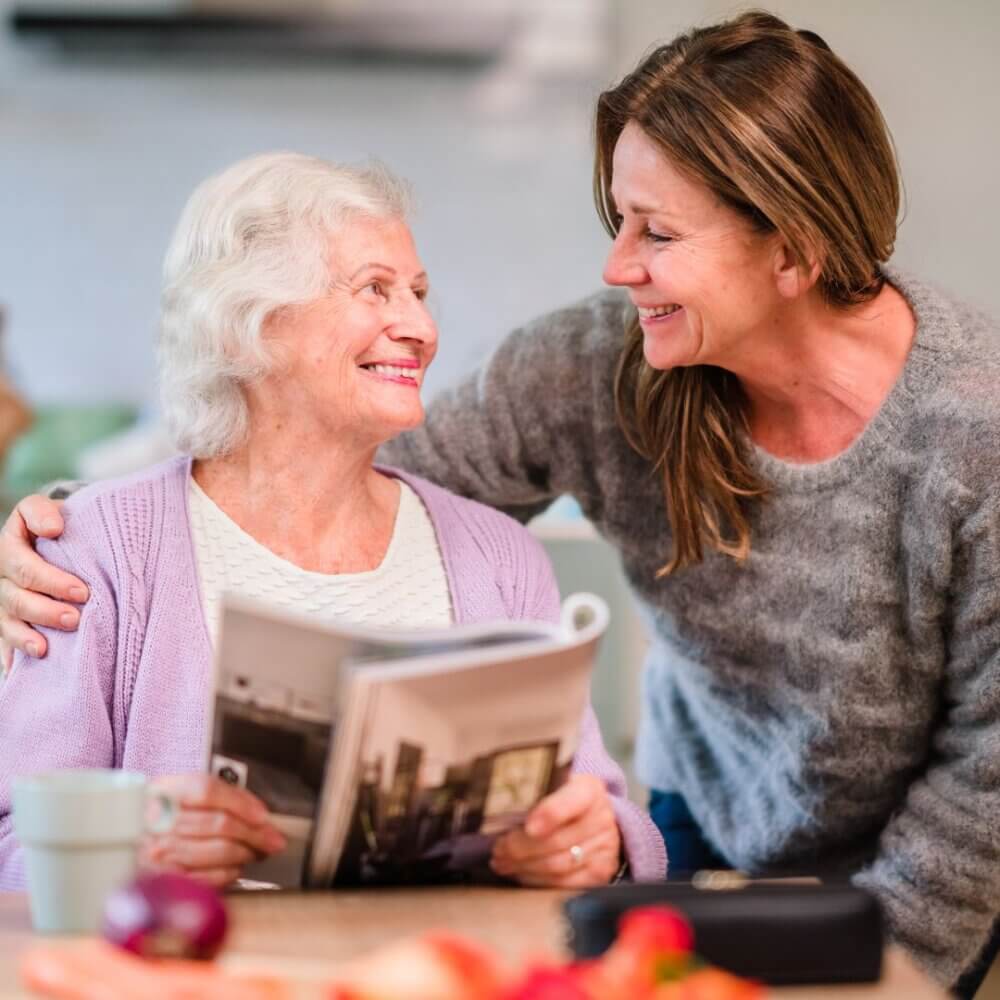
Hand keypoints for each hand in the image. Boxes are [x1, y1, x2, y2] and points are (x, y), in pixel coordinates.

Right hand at [0, 495, 88, 668]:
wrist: (50, 539)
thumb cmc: (54, 526)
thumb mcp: (44, 511)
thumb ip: (43, 513)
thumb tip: (55, 528)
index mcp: (8, 548)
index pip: (24, 567)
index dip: (51, 581)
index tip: (82, 592)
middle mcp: (0, 578)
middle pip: (16, 599)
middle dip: (44, 611)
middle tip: (74, 618)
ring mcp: (0, 603)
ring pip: (5, 624)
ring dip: (25, 637)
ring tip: (45, 648)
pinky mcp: (5, 622)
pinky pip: (1, 643)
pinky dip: (9, 657)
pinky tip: (14, 672)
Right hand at [141, 775, 287, 887]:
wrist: (119, 840)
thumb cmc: (158, 815)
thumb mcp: (177, 791)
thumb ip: (214, 794)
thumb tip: (255, 810)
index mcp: (163, 791)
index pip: (208, 791)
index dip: (241, 802)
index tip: (263, 814)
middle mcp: (158, 822)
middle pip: (219, 823)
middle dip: (255, 832)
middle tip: (272, 838)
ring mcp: (158, 853)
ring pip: (218, 851)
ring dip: (246, 852)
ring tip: (256, 851)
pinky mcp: (163, 880)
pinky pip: (208, 878)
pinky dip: (230, 873)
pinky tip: (235, 867)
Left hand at [489, 774, 621, 887]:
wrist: (594, 816)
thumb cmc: (564, 797)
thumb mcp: (553, 783)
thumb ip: (533, 792)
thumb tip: (498, 807)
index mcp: (589, 789)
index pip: (571, 801)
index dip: (550, 814)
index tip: (528, 826)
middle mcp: (601, 818)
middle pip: (557, 840)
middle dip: (521, 847)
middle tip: (498, 848)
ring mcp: (605, 848)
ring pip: (557, 865)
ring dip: (524, 866)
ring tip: (502, 861)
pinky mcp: (600, 873)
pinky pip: (563, 884)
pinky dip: (536, 880)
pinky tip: (520, 873)